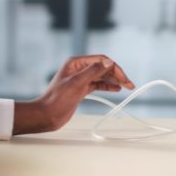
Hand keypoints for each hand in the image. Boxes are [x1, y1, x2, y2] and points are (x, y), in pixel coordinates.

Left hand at [15, 55, 133, 133]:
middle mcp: (79, 69)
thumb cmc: (57, 99)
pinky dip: (107, 86)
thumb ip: (93, 71)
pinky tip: (116, 89)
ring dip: (114, 80)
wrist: (46, 115)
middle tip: (129, 84)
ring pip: (102, 76)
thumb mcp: (76, 83)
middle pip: (103, 68)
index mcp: (76, 63)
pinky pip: (98, 84)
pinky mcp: (81, 89)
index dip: (114, 68)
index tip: (124, 78)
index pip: (101, 60)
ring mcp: (80, 79)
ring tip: (126, 86)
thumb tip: (109, 62)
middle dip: (117, 74)